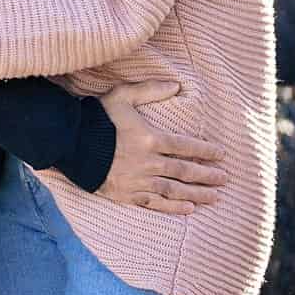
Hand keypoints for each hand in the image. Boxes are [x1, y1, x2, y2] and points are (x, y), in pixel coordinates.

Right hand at [96, 82, 226, 214]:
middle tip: (225, 178)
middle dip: (208, 175)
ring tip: (214, 197)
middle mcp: (148, 163)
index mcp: (150, 138)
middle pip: (185, 171)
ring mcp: (138, 181)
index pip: (186, 146)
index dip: (206, 151)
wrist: (69, 142)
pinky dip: (173, 207)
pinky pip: (155, 203)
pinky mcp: (126, 194)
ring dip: (197, 194)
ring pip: (175, 190)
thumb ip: (150, 89)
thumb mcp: (122, 95)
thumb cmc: (96, 117)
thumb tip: (177, 85)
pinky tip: (188, 208)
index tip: (222, 155)